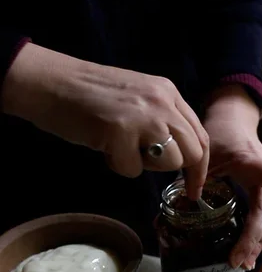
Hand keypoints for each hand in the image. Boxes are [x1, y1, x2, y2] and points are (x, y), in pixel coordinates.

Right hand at [1, 43, 208, 197]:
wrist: (50, 83)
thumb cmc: (88, 95)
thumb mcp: (137, 98)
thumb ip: (161, 120)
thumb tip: (178, 156)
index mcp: (168, 92)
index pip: (200, 136)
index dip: (199, 168)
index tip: (193, 188)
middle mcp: (162, 101)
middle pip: (193, 152)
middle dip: (175, 170)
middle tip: (145, 165)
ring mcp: (144, 115)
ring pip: (170, 162)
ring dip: (144, 165)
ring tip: (119, 146)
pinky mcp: (121, 131)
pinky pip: (133, 170)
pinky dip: (117, 165)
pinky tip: (102, 145)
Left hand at [204, 86, 261, 268]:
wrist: (234, 125)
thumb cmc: (220, 136)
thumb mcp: (204, 152)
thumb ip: (193, 177)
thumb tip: (176, 209)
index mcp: (254, 161)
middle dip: (256, 237)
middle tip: (239, 260)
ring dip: (260, 242)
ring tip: (244, 263)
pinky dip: (259, 237)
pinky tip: (249, 255)